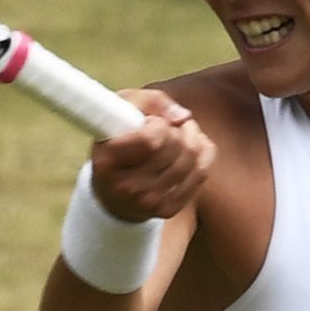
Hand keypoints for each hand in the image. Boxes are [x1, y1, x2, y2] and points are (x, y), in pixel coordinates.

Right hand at [91, 90, 215, 223]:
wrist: (112, 192)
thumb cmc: (117, 140)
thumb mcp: (122, 109)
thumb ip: (151, 101)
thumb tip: (183, 117)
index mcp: (108, 161)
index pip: (151, 139)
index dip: (157, 123)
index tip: (149, 122)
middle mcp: (127, 187)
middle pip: (176, 146)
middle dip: (177, 127)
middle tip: (166, 126)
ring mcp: (149, 202)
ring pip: (193, 158)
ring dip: (191, 137)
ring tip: (178, 134)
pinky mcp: (168, 209)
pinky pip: (201, 173)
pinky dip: (202, 154)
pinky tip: (189, 149)